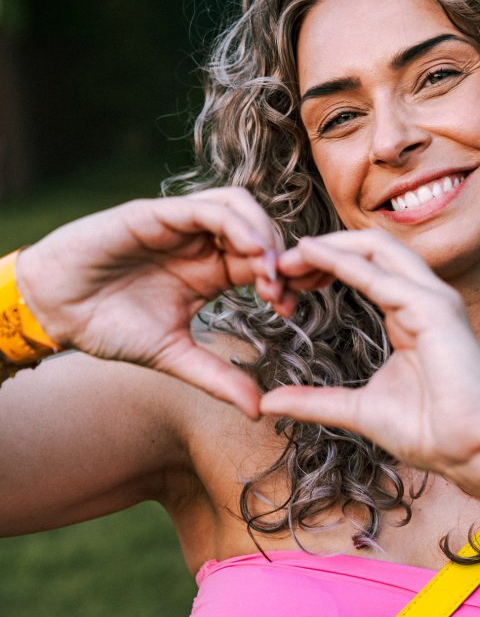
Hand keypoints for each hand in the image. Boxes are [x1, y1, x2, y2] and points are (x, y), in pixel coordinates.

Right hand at [15, 188, 290, 416]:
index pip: (262, 261)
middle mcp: (200, 242)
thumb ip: (216, 377)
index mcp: (210, 270)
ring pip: (239, 205)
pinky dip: (235, 223)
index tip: (289, 309)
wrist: (54, 311)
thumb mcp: (173, 355)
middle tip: (281, 292)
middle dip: (280, 255)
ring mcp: (180, 224)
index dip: (283, 280)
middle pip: (259, 227)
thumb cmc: (108, 326)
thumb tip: (259, 411)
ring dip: (262, 233)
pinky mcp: (157, 213)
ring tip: (268, 270)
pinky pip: (206, 207)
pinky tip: (248, 251)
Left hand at [261, 229, 479, 476]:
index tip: (284, 279)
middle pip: (371, 247)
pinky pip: (382, 276)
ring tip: (289, 256)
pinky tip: (314, 259)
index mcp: (410, 313)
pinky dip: (345, 263)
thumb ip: (315, 400)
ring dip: (330, 247)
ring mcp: (433, 299)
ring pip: (379, 247)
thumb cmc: (429, 431)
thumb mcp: (357, 410)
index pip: (366, 268)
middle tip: (277, 263)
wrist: (471, 452)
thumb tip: (269, 402)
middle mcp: (424, 297)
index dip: (324, 265)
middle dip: (323, 247)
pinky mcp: (436, 309)